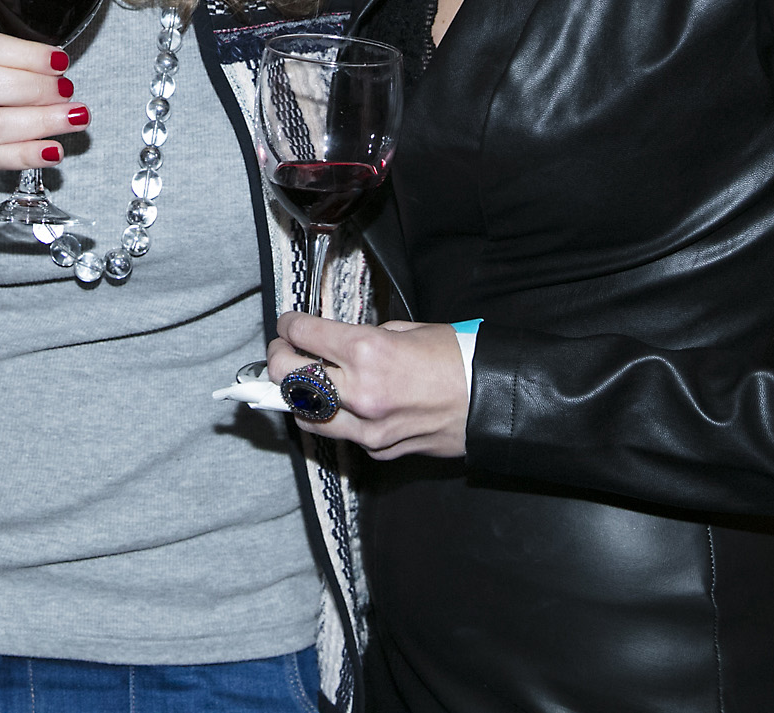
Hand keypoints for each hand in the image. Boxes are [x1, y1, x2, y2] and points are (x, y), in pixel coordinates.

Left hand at [266, 313, 468, 460]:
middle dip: (278, 359)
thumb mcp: (408, 330)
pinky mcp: (380, 449)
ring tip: (303, 381)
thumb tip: (337, 341)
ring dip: (298, 395)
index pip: (303, 336)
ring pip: (305, 415)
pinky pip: (343, 435)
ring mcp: (368, 427)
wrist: (494, 401)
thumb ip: (366, 336)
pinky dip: (336, 418)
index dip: (289, 325)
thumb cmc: (459, 358)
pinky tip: (343, 404)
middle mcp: (360, 392)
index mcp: (367, 352)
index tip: (289, 324)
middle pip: (288, 377)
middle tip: (283, 350)